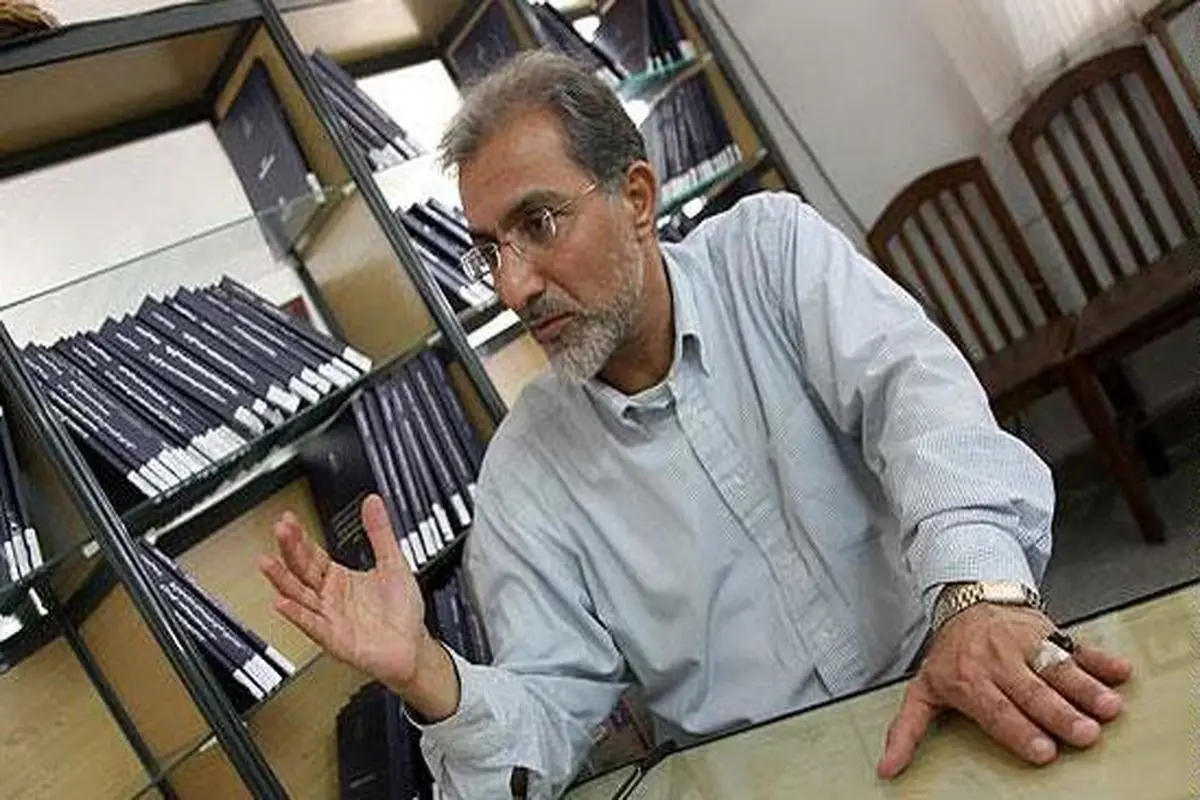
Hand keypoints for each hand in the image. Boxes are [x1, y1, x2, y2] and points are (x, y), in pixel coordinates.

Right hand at [259, 494, 436, 691]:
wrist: (413, 645)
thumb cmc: (401, 610)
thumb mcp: (393, 562)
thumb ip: (380, 532)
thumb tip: (373, 502)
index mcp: (339, 579)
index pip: (311, 554)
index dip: (299, 537)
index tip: (287, 518)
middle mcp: (329, 597)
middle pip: (301, 570)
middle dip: (289, 549)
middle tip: (279, 529)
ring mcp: (329, 617)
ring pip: (299, 596)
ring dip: (282, 579)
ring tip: (266, 562)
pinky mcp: (334, 638)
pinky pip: (312, 625)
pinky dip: (296, 614)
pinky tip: (282, 602)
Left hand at [877, 603, 1131, 778]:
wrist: (967, 601)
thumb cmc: (951, 655)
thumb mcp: (923, 689)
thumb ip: (907, 730)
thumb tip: (887, 769)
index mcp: (968, 680)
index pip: (996, 709)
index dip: (1019, 730)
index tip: (1044, 751)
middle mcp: (998, 661)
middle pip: (1031, 691)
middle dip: (1059, 713)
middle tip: (1084, 734)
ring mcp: (1026, 644)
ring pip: (1057, 668)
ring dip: (1085, 688)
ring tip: (1107, 709)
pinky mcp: (1050, 630)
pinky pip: (1078, 644)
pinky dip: (1100, 658)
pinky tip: (1120, 672)